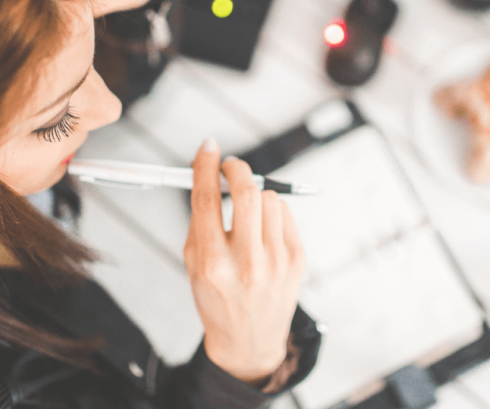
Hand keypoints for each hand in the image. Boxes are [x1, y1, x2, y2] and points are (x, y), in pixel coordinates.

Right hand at [184, 140, 305, 383]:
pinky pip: (285, 214)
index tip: (207, 148)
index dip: (205, 166)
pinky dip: (271, 213)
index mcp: (212, 263)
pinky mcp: (297, 259)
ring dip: (255, 195)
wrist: (249, 340)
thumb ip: (199, 221)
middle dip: (236, 169)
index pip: (207, 200)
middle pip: (245, 192)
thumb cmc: (218, 299)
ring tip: (246, 213)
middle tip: (229, 166)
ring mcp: (276, 261)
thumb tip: (207, 174)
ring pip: (269, 198)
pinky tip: (262, 230)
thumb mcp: (193, 265)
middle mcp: (246, 262)